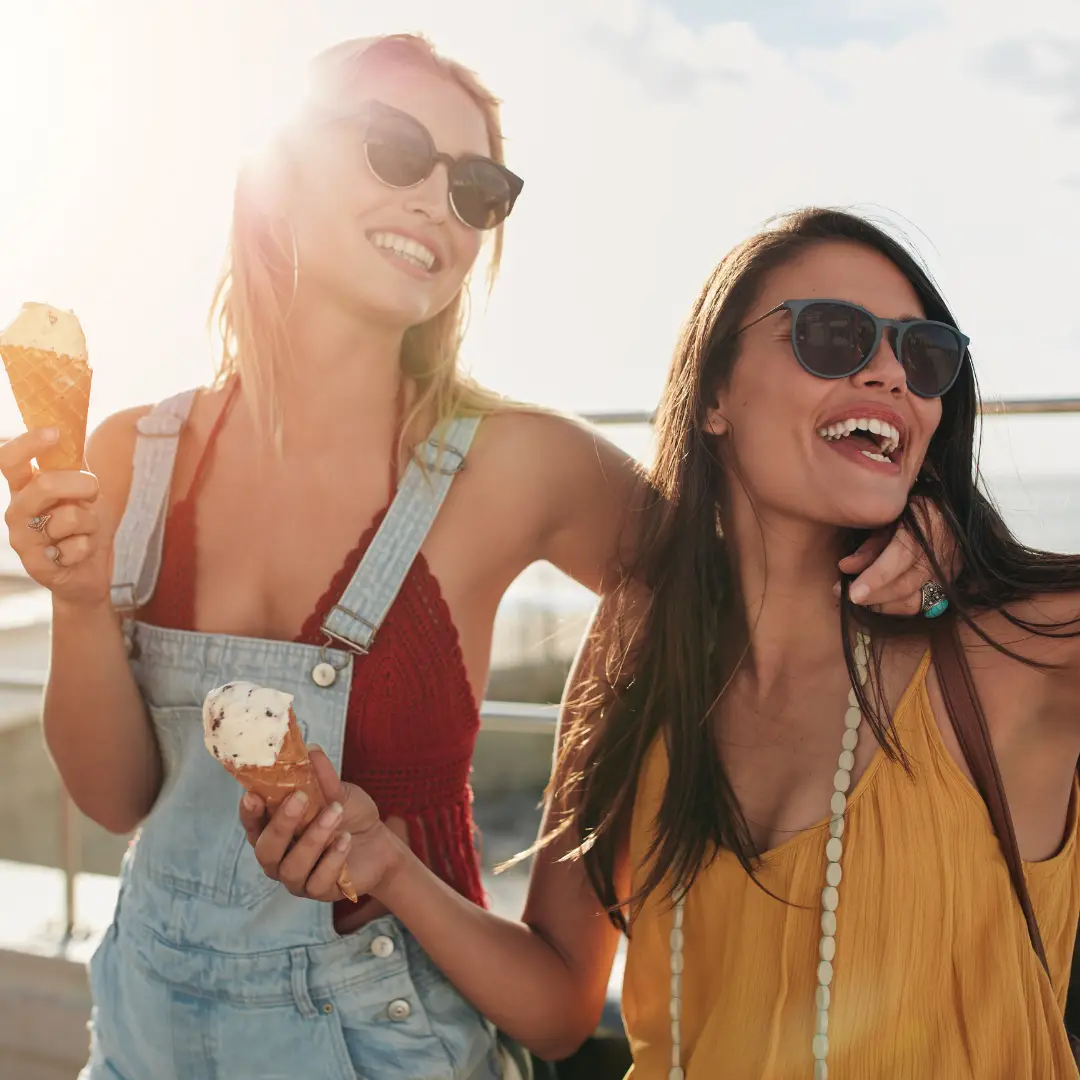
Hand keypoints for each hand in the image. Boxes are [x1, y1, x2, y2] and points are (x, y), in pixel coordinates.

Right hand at [0, 428, 107, 605]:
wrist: (87, 572)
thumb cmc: (84, 527)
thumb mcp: (81, 492)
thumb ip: (73, 464)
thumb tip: (70, 426)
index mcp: (23, 488)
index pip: (9, 459)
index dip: (28, 443)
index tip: (54, 432)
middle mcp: (16, 511)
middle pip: (44, 484)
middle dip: (81, 484)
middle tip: (93, 493)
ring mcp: (23, 540)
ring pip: (69, 517)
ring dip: (91, 523)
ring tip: (86, 531)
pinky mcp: (38, 565)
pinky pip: (76, 547)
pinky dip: (89, 548)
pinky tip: (80, 553)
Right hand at [239, 748, 402, 902]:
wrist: (380, 842)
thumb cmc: (349, 815)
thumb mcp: (338, 792)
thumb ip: (322, 777)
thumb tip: (311, 749)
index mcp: (275, 830)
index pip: (253, 825)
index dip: (249, 812)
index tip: (253, 794)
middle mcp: (279, 858)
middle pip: (266, 850)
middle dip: (281, 823)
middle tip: (300, 798)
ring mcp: (297, 878)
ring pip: (292, 867)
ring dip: (314, 838)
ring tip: (336, 813)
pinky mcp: (319, 892)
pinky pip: (318, 881)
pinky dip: (332, 859)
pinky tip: (346, 840)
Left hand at [839, 496, 958, 615]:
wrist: (950, 510)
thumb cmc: (912, 508)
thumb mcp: (890, 516)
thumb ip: (872, 543)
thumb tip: (846, 568)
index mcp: (928, 526)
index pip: (902, 557)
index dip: (876, 577)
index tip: (853, 593)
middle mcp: (942, 553)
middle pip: (906, 585)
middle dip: (872, 595)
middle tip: (845, 594)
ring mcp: (949, 572)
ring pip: (913, 601)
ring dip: (881, 605)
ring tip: (857, 598)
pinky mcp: (948, 584)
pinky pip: (921, 605)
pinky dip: (895, 606)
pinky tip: (875, 601)